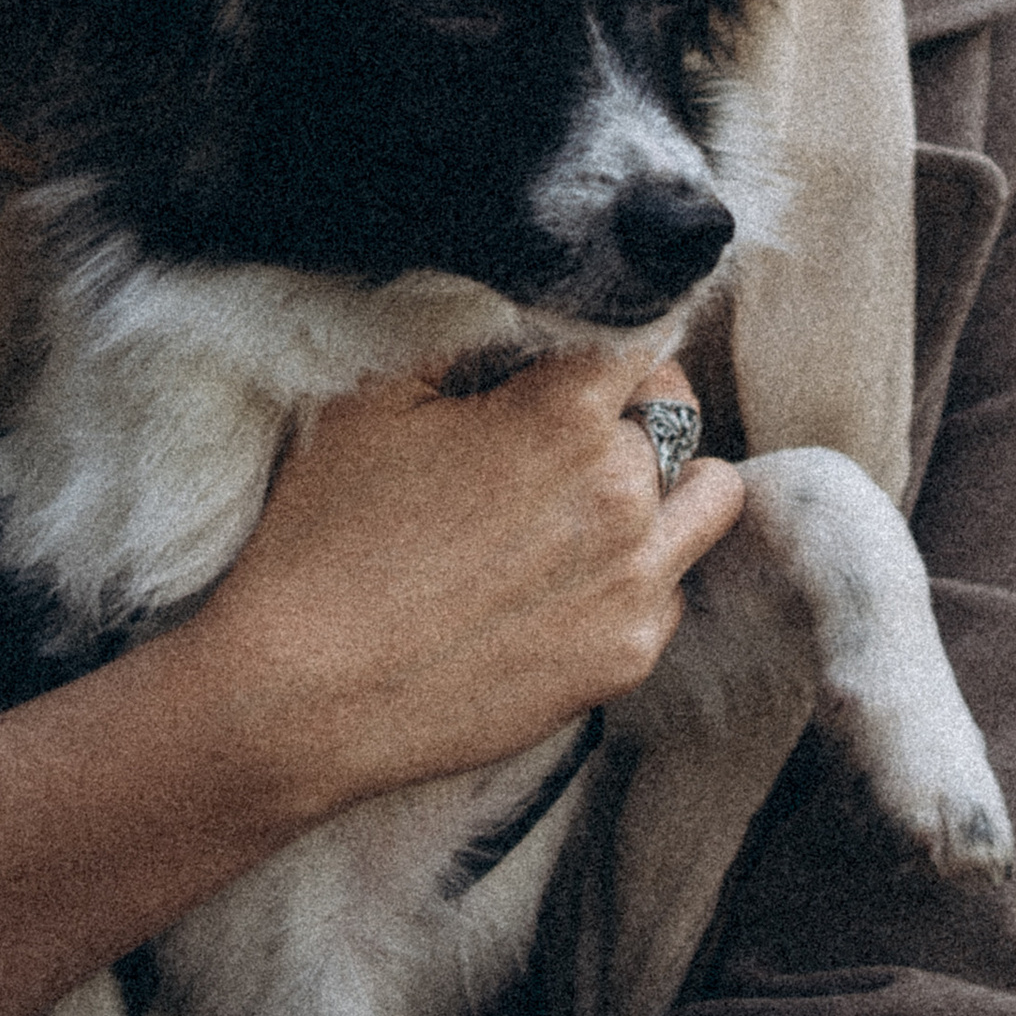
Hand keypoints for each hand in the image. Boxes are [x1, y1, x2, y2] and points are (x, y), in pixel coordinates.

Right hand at [193, 343, 744, 828]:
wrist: (304, 692)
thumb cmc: (325, 539)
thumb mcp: (374, 401)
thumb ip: (466, 343)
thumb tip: (514, 323)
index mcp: (563, 413)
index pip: (641, 342)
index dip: (604, 349)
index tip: (572, 369)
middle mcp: (621, 490)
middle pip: (677, 412)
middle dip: (628, 413)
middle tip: (562, 440)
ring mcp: (635, 579)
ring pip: (711, 497)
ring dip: (671, 485)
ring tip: (601, 502)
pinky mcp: (628, 655)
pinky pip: (674, 588)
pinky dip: (639, 574)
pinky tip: (565, 583)